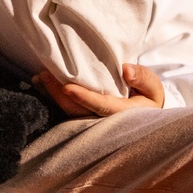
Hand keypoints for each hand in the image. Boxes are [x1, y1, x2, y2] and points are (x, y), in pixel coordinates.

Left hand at [32, 63, 164, 117]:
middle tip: (44, 75)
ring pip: (69, 113)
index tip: (67, 87)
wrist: (145, 116)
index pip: (101, 106)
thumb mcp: (153, 88)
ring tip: (39, 77)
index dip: (84, 98)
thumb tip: (126, 70)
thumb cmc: (147, 98)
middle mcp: (105, 123)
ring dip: (52, 96)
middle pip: (78, 111)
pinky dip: (52, 98)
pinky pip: (65, 111)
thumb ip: (143, 78)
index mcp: (123, 114)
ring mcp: (92, 123)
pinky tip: (40, 85)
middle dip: (59, 95)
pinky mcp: (83, 119)